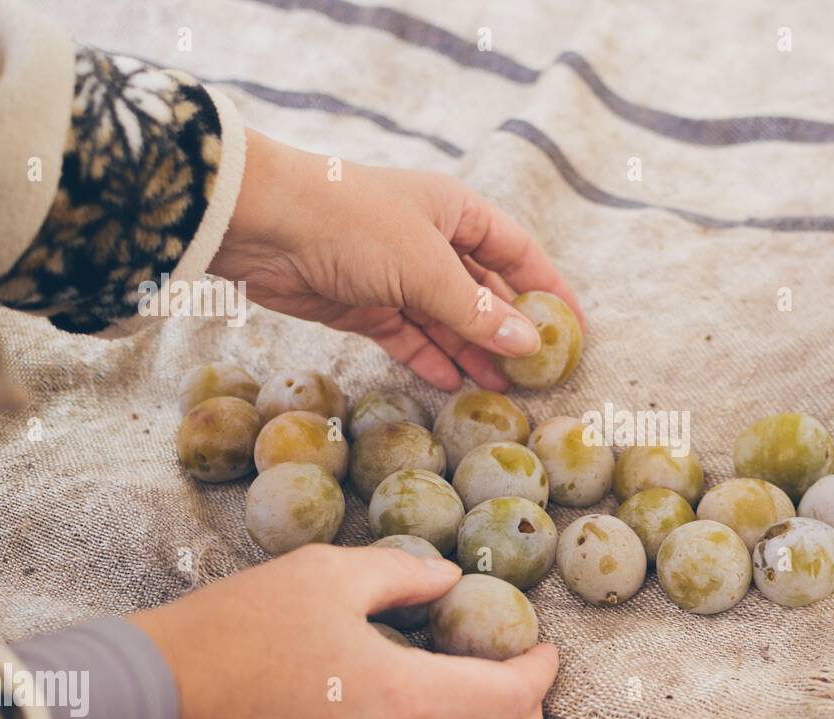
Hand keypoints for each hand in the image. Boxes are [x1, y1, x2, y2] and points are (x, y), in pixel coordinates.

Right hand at [129, 544, 558, 718]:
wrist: (146, 709)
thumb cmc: (234, 632)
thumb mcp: (324, 575)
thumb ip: (401, 574)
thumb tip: (446, 580)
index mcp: (405, 702)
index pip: (509, 700)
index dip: (540, 672)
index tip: (544, 648)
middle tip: (525, 680)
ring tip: (485, 706)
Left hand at [210, 129, 585, 391]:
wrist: (258, 224)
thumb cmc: (350, 224)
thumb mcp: (426, 268)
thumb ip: (478, 312)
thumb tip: (531, 344)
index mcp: (455, 211)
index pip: (517, 252)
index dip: (549, 289)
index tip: (576, 329)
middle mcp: (430, 240)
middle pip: (484, 291)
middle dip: (509, 331)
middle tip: (539, 373)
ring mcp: (397, 274)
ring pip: (448, 320)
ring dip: (474, 353)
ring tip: (504, 391)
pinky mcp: (364, 304)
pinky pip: (410, 336)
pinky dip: (431, 358)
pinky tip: (454, 384)